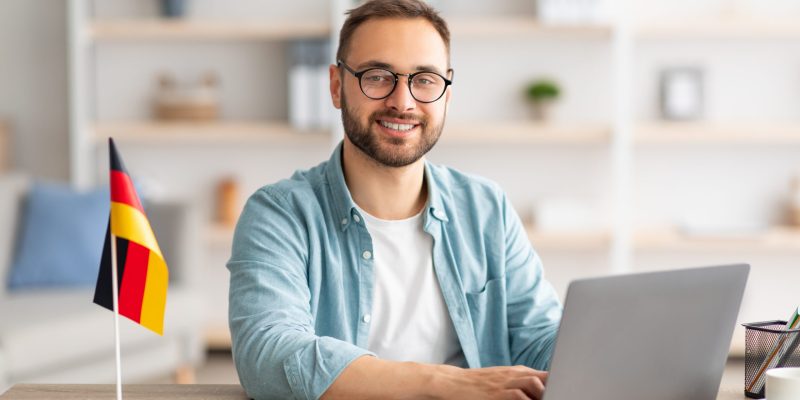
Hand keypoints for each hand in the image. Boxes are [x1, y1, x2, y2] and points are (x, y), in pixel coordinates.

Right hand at [432, 364, 547, 399]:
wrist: (452, 382)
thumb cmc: (478, 384)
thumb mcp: (502, 378)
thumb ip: (522, 382)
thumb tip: (541, 388)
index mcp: (518, 372)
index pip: (546, 375)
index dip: (558, 383)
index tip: (563, 390)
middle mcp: (514, 376)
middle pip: (544, 379)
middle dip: (552, 390)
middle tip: (555, 396)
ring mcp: (505, 384)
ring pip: (535, 385)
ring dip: (541, 394)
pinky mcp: (496, 394)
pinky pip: (518, 397)